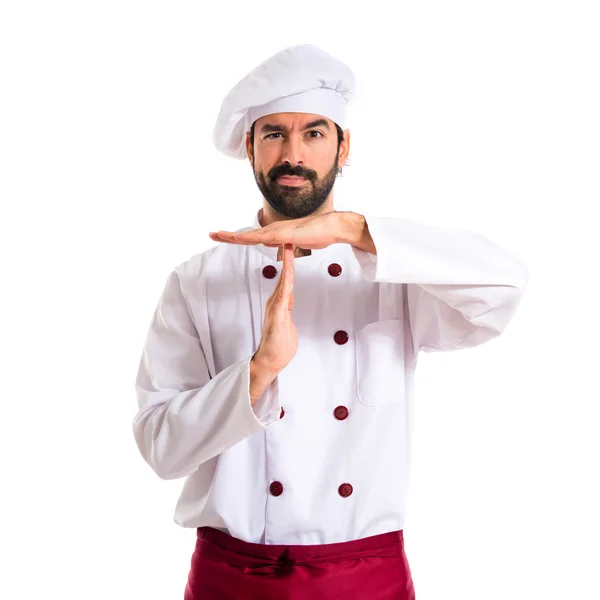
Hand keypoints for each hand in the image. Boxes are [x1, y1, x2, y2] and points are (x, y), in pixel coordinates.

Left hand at [210, 211, 343, 250]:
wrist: (331, 227)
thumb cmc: (318, 233)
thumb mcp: (297, 242)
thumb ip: (286, 243)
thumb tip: (279, 244)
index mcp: (275, 233)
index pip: (252, 237)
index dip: (237, 238)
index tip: (223, 237)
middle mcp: (273, 230)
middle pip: (246, 235)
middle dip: (228, 235)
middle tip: (211, 234)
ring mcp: (277, 231)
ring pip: (250, 235)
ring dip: (233, 236)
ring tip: (218, 235)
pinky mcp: (283, 234)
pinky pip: (262, 238)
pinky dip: (249, 238)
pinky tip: (238, 239)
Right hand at [252, 243, 297, 374]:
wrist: (270, 361)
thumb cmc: (279, 346)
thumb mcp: (287, 325)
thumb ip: (288, 313)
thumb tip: (290, 307)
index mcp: (279, 303)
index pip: (286, 279)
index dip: (289, 263)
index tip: (292, 249)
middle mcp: (275, 302)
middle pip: (284, 275)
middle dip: (287, 257)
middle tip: (289, 238)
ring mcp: (275, 307)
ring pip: (283, 281)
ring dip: (287, 265)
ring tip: (288, 248)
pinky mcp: (277, 314)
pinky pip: (283, 295)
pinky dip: (286, 282)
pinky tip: (288, 271)